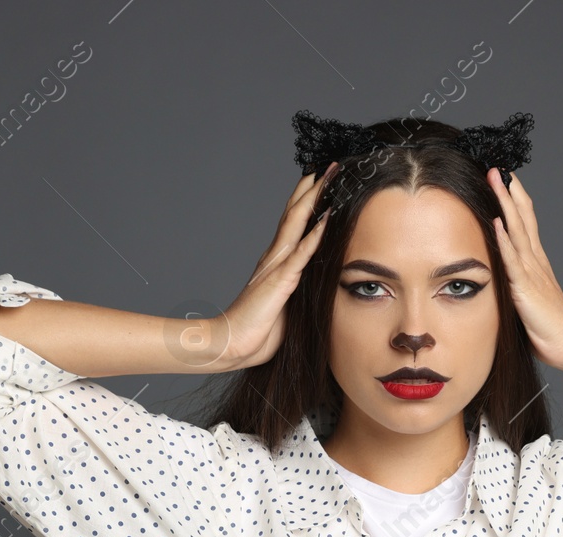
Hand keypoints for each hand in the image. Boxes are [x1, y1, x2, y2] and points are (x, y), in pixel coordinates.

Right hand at [207, 164, 337, 368]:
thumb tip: (318, 285)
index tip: (323, 180)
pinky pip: (301, 253)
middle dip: (313, 188)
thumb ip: (298, 290)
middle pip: (295, 213)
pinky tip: (327, 217)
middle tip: (331, 165)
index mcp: (276, 262)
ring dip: (314, 199)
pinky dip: (315, 234)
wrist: (232, 344)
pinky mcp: (280, 281)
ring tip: (329, 177)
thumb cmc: (258, 330)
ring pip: (296, 223)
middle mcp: (275, 257)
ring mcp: (276, 266)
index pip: (294, 223)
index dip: (308, 200)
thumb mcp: (286, 306)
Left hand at [486, 167, 562, 374]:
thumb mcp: (528, 301)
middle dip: (509, 192)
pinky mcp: (526, 288)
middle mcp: (535, 261)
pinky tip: (497, 222)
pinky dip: (505, 240)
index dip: (515, 201)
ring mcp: (532, 272)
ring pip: (517, 230)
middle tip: (498, 168)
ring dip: (505, 204)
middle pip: (522, 218)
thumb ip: (517, 286)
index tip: (505, 180)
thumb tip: (500, 280)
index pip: (525, 224)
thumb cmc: (550, 329)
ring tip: (496, 180)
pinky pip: (513, 260)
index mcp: (536, 264)